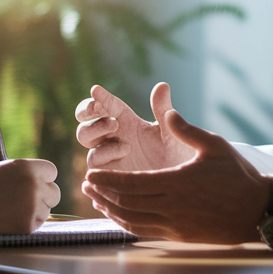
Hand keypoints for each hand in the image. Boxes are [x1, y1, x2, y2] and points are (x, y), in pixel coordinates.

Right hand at [0, 159, 60, 233]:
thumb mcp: (4, 170)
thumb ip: (26, 174)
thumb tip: (45, 183)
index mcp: (27, 167)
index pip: (51, 171)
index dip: (43, 178)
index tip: (36, 183)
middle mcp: (34, 185)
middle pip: (55, 193)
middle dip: (44, 196)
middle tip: (25, 200)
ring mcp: (32, 206)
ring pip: (46, 210)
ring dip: (34, 211)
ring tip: (8, 209)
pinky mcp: (28, 225)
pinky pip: (37, 223)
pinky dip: (26, 223)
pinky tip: (6, 219)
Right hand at [75, 83, 196, 170]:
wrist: (186, 187)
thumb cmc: (179, 155)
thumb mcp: (172, 132)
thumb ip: (163, 110)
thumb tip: (162, 85)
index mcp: (125, 122)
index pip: (105, 106)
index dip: (99, 99)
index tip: (97, 90)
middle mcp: (113, 141)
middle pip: (86, 129)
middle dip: (93, 123)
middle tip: (113, 122)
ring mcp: (110, 162)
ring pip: (89, 152)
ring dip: (102, 147)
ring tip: (127, 147)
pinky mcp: (110, 182)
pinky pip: (95, 177)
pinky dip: (101, 172)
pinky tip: (116, 170)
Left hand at [82, 109, 271, 243]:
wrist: (258, 211)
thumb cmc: (238, 175)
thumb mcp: (214, 145)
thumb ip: (187, 129)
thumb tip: (168, 111)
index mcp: (177, 183)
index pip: (132, 184)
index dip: (108, 181)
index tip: (91, 175)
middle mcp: (172, 207)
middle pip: (127, 203)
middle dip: (103, 195)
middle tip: (86, 186)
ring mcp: (175, 224)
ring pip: (133, 220)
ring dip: (111, 211)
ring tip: (96, 201)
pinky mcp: (179, 236)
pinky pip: (145, 231)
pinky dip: (127, 224)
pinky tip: (119, 216)